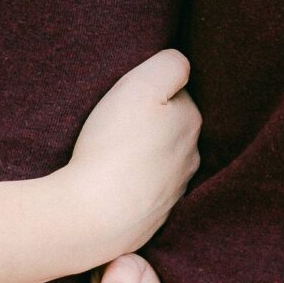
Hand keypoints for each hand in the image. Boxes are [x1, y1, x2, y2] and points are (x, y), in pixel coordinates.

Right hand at [66, 50, 199, 257]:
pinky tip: (110, 183)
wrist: (91, 217)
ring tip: (110, 154)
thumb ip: (170, 64)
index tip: (127, 98)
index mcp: (192, 123)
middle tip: (115, 124)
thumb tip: (182, 67)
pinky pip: (143, 190)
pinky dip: (130, 184)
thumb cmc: (114, 145)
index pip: (176, 92)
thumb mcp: (141, 85)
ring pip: (157, 159)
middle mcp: (190, 158)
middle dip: (149, 122)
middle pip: (169, 126)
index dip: (149, 90)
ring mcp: (172, 192)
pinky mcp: (151, 218)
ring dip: (139, 155)